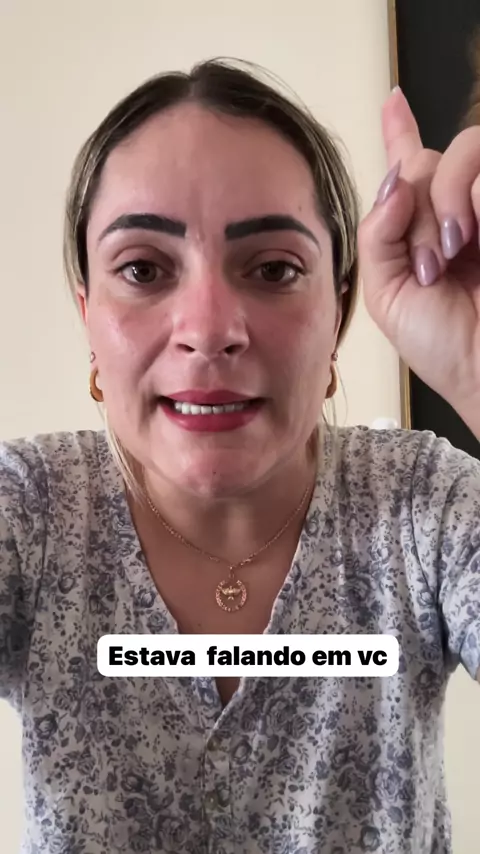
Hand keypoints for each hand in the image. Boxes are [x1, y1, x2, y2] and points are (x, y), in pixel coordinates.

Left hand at [358, 87, 479, 433]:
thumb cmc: (441, 345)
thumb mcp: (387, 294)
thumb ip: (379, 235)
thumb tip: (397, 181)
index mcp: (422, 231)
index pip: (412, 169)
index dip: (400, 132)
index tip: (393, 101)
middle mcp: (461, 212)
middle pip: (430, 160)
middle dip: (418, 207)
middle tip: (430, 263)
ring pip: (461, 154)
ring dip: (444, 203)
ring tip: (451, 256)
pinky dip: (468, 202)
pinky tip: (467, 244)